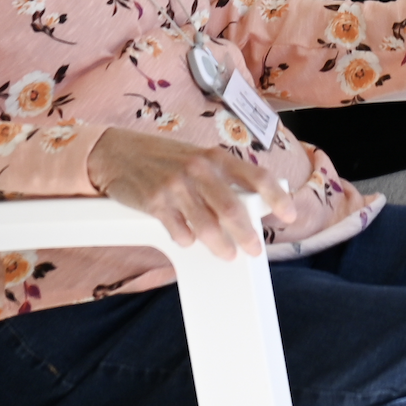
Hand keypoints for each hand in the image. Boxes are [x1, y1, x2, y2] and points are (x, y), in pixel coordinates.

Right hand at [87, 127, 296, 257]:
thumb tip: (250, 210)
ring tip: (227, 254)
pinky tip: (188, 241)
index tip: (290, 216)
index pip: (257, 177)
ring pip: (207, 226)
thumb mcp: (197, 158)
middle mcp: (198, 168)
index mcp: (215, 157)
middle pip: (232, 210)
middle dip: (248, 235)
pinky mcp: (154, 202)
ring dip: (220, 245)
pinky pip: (178, 231)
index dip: (277, 198)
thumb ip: (222, 179)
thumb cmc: (163, 158)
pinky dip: (187, 240)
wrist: (115, 152)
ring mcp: (175, 185)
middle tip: (254, 249)